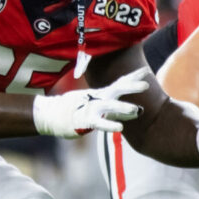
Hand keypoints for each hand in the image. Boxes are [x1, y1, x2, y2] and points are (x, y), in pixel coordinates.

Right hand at [33, 68, 149, 138]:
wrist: (51, 114)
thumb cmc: (75, 109)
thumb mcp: (97, 105)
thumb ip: (116, 108)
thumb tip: (138, 110)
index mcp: (102, 94)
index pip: (119, 83)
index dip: (133, 77)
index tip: (145, 71)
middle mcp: (99, 98)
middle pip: (117, 90)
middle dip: (131, 87)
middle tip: (147, 85)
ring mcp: (92, 108)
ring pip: (109, 106)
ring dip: (123, 107)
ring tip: (137, 111)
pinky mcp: (85, 121)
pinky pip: (99, 123)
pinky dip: (110, 124)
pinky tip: (120, 128)